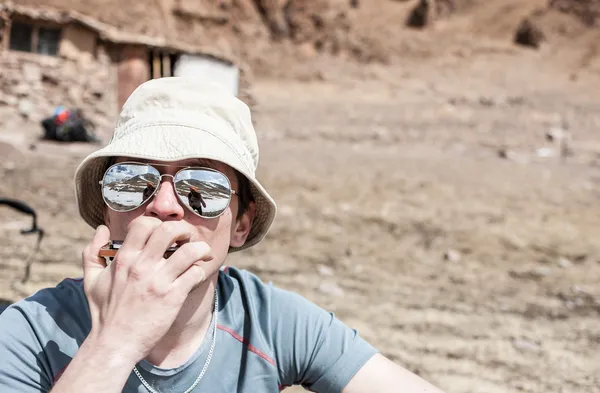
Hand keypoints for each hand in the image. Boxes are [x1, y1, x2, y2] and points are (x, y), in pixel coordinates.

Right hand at [81, 217, 214, 361]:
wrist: (115, 344)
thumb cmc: (104, 313)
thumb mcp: (91, 281)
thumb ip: (92, 253)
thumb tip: (101, 229)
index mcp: (124, 259)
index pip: (144, 224)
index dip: (158, 223)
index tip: (165, 233)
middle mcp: (141, 266)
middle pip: (169, 230)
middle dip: (183, 229)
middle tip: (187, 238)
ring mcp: (158, 281)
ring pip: (190, 251)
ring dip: (200, 248)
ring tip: (201, 253)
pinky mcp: (173, 297)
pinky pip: (195, 273)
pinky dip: (201, 270)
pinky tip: (197, 274)